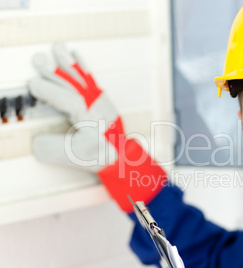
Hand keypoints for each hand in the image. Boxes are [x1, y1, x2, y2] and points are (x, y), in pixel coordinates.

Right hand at [29, 43, 118, 171]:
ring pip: (83, 79)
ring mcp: (102, 101)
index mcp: (92, 120)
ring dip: (69, 63)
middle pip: (74, 85)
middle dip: (55, 72)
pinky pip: (92, 79)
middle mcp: (98, 107)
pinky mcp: (103, 99)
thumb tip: (36, 140)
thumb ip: (55, 150)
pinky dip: (83, 66)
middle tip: (38, 59)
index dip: (50, 92)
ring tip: (58, 47)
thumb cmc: (100, 156)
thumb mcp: (75, 157)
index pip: (69, 101)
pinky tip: (76, 54)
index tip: (33, 84)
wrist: (122, 155)